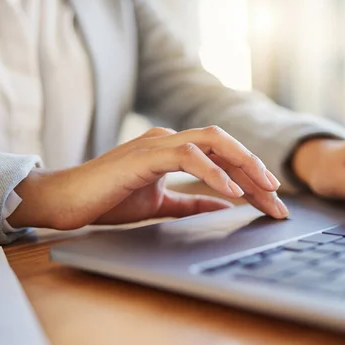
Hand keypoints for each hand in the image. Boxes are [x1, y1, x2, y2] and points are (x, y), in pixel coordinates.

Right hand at [8, 126, 289, 229]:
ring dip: (243, 164)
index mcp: (173, 149)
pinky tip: (232, 192)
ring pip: (212, 141)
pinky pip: (187, 156)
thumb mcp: (162, 204)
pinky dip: (213, 172)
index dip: (251, 178)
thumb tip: (225, 205)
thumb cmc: (108, 200)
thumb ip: (192, 202)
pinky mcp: (145, 154)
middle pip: (225, 145)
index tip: (272, 202)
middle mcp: (170, 139)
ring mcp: (157, 143)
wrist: (66, 201)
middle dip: (256, 168)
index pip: (222, 158)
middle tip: (278, 197)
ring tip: (265, 189)